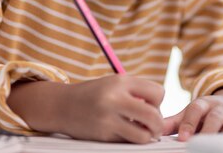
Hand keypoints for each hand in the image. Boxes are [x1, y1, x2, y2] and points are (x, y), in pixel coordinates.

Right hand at [7, 76, 164, 142]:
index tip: (152, 105)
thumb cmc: (94, 94)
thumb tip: (160, 109)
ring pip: (143, 135)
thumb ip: (137, 91)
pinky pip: (127, 142)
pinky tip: (126, 133)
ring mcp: (108, 119)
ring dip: (148, 136)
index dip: (159, 102)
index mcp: (121, 81)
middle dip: (159, 124)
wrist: (62, 105)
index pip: (157, 92)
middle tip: (155, 126)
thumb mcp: (115, 83)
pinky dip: (131, 140)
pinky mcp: (102, 135)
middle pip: (153, 115)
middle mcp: (115, 99)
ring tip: (144, 132)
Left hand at [162, 87, 222, 140]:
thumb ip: (173, 122)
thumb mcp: (189, 114)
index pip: (196, 109)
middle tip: (201, 143)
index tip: (182, 137)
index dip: (189, 122)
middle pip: (215, 116)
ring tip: (220, 145)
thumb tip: (154, 128)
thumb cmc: (205, 113)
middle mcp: (220, 107)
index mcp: (204, 103)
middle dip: (208, 130)